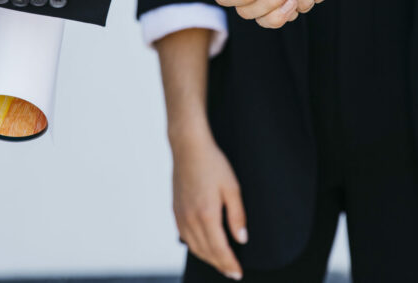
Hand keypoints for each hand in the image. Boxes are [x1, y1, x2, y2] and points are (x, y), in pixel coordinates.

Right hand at [171, 130, 247, 280]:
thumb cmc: (213, 164)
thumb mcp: (232, 188)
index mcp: (206, 215)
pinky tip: (203, 246)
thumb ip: (237, 216)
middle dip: (220, 265)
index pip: (219, 249)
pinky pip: (184, 237)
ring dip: (207, 258)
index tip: (238, 273)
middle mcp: (190, 219)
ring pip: (193, 247)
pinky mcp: (175, 210)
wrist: (188, 148)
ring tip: (220, 262)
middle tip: (232, 272)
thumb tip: (242, 239)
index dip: (229, 264)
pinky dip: (195, 246)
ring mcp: (180, 215)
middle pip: (206, 252)